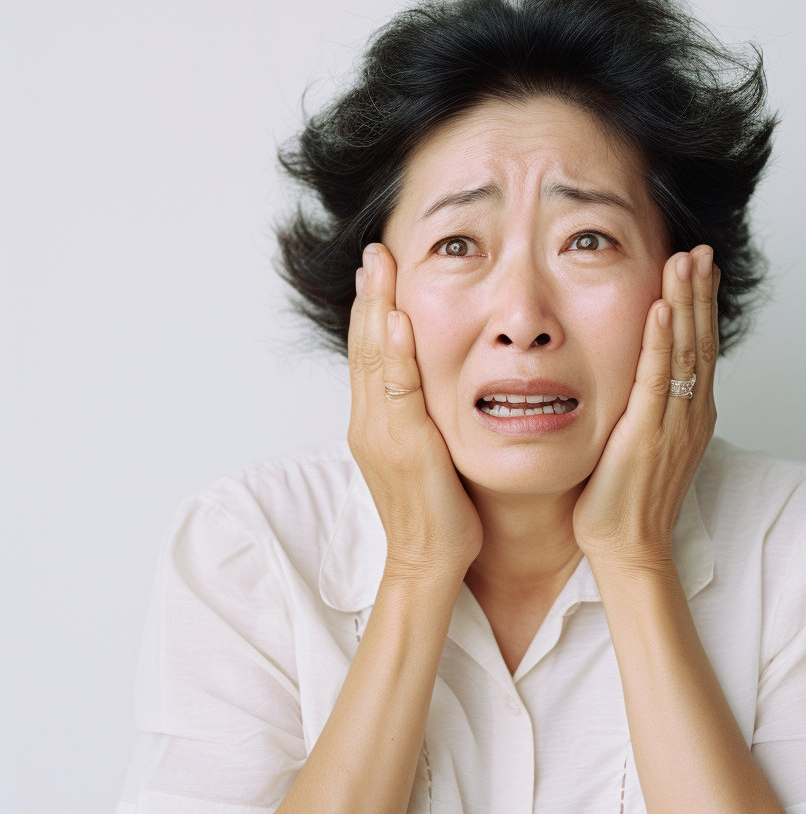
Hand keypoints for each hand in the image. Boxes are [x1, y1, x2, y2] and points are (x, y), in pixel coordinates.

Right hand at [347, 244, 482, 585]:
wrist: (428, 562)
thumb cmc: (434, 512)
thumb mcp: (423, 455)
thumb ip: (419, 418)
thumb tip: (432, 388)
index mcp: (376, 422)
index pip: (369, 353)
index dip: (372, 309)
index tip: (379, 270)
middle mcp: (370, 422)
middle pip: (364, 346)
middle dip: (370, 296)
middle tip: (375, 252)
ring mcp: (382, 434)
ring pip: (373, 361)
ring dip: (376, 309)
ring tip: (379, 266)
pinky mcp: (403, 447)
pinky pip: (397, 392)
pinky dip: (393, 355)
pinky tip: (395, 321)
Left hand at [572, 245, 719, 574]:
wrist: (628, 548)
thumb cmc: (627, 502)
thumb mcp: (642, 445)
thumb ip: (645, 410)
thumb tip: (634, 383)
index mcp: (690, 415)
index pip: (698, 348)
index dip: (700, 306)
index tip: (697, 268)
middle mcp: (691, 414)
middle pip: (700, 341)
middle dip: (700, 292)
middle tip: (700, 250)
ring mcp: (674, 424)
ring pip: (685, 352)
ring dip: (687, 303)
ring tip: (686, 261)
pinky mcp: (647, 435)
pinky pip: (656, 379)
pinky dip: (660, 341)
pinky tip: (661, 308)